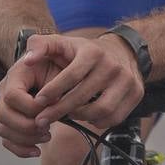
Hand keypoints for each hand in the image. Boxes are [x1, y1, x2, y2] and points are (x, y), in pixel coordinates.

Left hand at [0, 33, 144, 156]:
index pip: (71, 75)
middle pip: (83, 97)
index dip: (52, 91)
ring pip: (100, 110)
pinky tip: (87, 116)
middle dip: (58, 111)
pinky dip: (97, 121)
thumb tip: (27, 60)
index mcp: (93, 52)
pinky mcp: (137, 93)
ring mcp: (127, 81)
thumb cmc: (86, 52)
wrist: (124, 50)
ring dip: (79, 117)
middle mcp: (113, 66)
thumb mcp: (64, 42)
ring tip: (66, 115)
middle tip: (41, 119)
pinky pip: (114, 117)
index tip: (37, 102)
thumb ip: (41, 46)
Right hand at [0, 37, 62, 157]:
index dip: (30, 106)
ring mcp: (7, 107)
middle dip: (26, 126)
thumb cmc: (61, 59)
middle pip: (2, 116)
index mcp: (16, 75)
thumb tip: (29, 59)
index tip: (50, 106)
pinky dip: (20, 149)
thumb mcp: (56, 48)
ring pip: (3, 130)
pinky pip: (6, 139)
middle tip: (48, 127)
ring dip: (25, 138)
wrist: (64, 67)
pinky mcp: (12, 121)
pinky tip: (37, 151)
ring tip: (47, 136)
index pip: (12, 96)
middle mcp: (6, 91)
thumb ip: (43, 47)